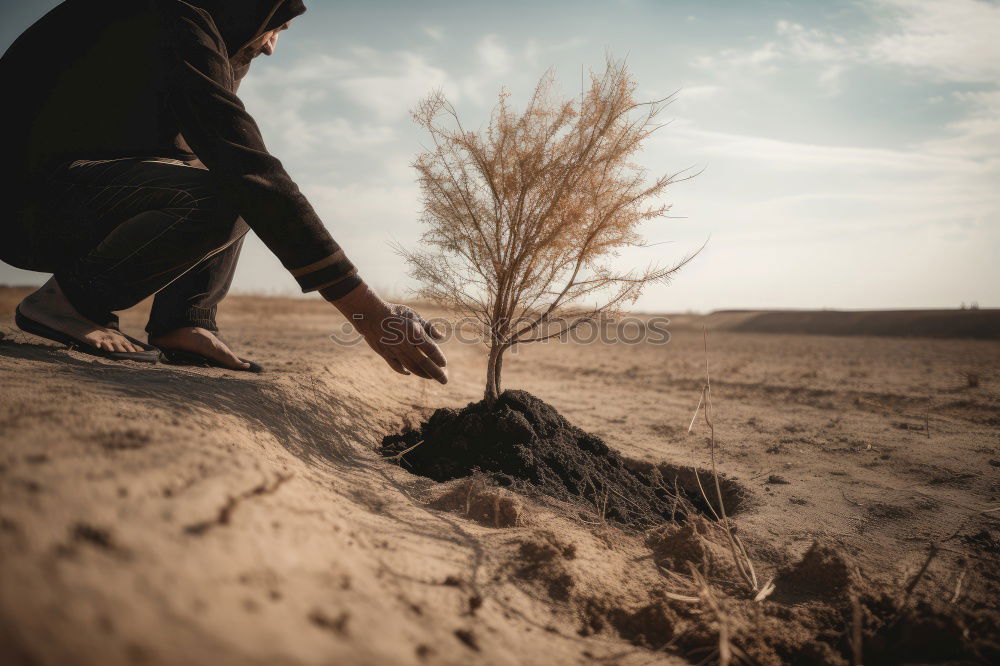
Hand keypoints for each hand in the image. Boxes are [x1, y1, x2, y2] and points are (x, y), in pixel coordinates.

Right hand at [331, 283, 447, 383]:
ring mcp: (395, 351)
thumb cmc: (394, 313)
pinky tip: (409, 373)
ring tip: (431, 378)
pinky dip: (403, 371)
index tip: (444, 364)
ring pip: (412, 367)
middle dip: (436, 373)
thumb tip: (441, 337)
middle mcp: (406, 345)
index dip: (439, 358)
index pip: (432, 350)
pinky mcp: (385, 354)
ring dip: (423, 374)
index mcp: (415, 334)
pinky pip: (396, 366)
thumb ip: (428, 327)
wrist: (370, 314)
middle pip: (424, 363)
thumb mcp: (414, 316)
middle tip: (444, 381)